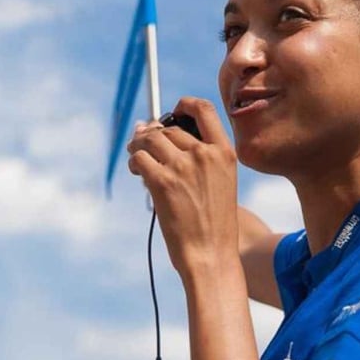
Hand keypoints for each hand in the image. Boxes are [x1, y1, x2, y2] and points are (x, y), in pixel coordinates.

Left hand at [128, 97, 239, 274]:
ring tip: (137, 156)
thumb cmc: (214, 224)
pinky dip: (134, 161)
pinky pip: (139, 158)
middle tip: (144, 144)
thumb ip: (199, 159)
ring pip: (150, 139)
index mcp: (224, 153)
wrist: (211, 254)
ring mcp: (183, 167)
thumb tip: (155, 131)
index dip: (183, 105)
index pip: (204, 109)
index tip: (173, 111)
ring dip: (139, 145)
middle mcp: (204, 154)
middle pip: (169, 128)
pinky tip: (137, 172)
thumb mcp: (221, 183)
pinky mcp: (162, 181)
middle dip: (153, 134)